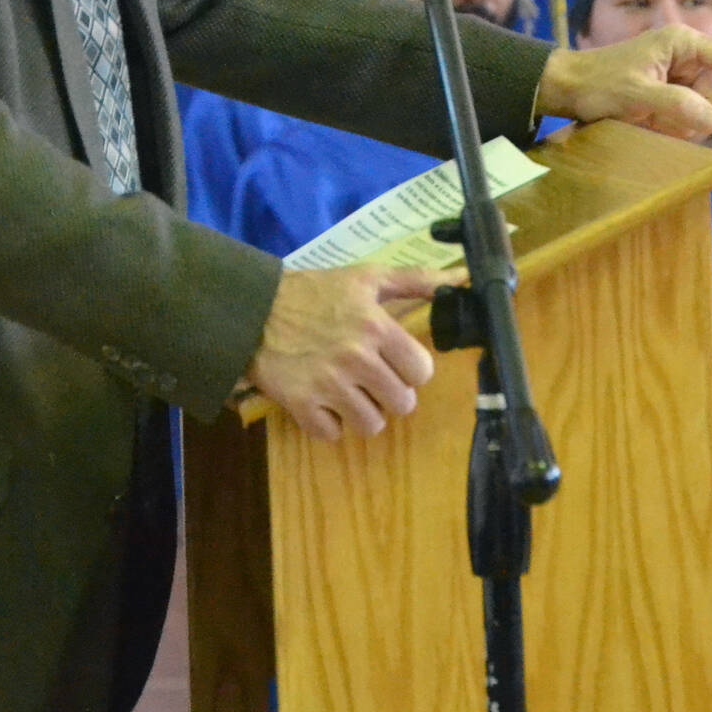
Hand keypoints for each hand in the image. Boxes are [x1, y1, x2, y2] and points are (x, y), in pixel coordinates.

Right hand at [241, 264, 454, 440]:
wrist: (253, 309)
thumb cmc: (315, 292)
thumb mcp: (366, 277)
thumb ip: (415, 279)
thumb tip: (458, 279)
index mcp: (377, 328)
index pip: (422, 372)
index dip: (413, 370)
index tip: (398, 363)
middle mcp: (357, 359)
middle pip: (402, 403)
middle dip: (391, 394)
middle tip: (373, 380)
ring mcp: (328, 385)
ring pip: (371, 424)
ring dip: (364, 413)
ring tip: (350, 393)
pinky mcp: (301, 405)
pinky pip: (332, 434)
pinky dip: (329, 423)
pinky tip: (323, 402)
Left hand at [535, 26, 711, 139]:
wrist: (567, 89)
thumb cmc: (599, 85)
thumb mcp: (638, 95)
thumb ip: (679, 105)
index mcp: (683, 43)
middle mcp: (685, 56)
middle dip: (702, 113)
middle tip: (672, 126)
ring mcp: (677, 75)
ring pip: (704, 106)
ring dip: (686, 123)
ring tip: (655, 126)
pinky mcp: (667, 93)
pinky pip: (687, 113)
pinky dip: (676, 126)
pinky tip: (653, 128)